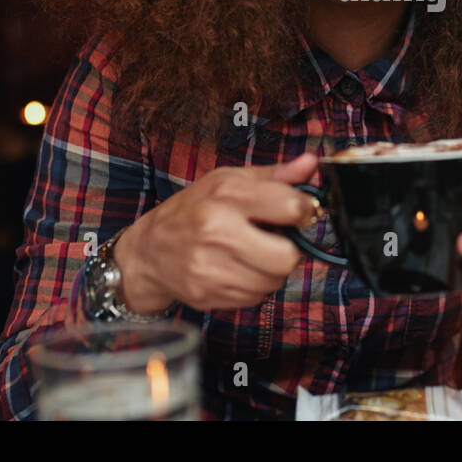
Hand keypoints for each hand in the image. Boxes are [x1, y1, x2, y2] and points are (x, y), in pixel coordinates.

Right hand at [113, 153, 320, 311]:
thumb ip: (275, 176)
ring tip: (252, 254)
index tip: (297, 213)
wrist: (149, 249)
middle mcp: (217, 230)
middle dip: (288, 250)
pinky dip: (253, 286)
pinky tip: (236, 269)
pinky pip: (254, 298)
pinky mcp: (207, 294)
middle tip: (274, 240)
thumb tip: (312, 163)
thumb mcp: (229, 180)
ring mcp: (210, 266)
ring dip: (271, 270)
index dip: (303, 212)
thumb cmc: (193, 209)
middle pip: (287, 256)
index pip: (291, 207)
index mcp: (227, 194)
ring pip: (274, 281)